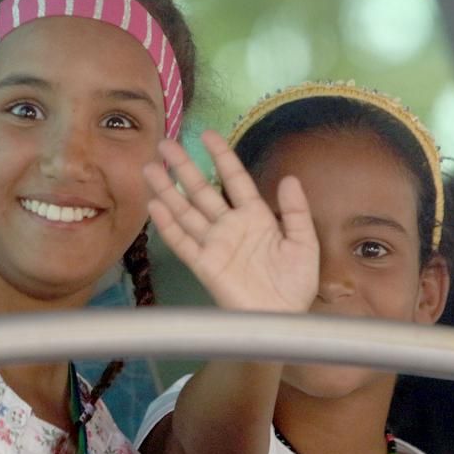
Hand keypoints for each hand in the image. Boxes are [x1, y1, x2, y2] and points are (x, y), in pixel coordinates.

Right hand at [143, 129, 318, 313]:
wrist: (281, 319)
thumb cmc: (295, 283)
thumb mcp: (304, 242)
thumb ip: (295, 211)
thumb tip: (289, 178)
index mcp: (255, 216)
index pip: (234, 179)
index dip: (221, 156)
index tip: (207, 135)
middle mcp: (230, 226)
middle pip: (202, 190)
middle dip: (184, 167)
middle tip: (166, 144)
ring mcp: (214, 244)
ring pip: (186, 211)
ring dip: (168, 190)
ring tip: (150, 168)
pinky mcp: (204, 265)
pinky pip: (183, 241)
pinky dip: (168, 224)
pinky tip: (155, 205)